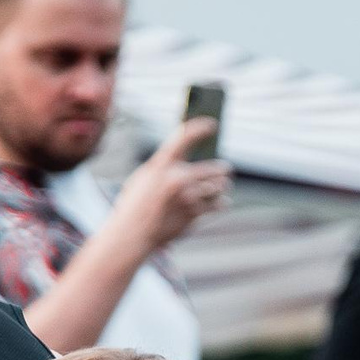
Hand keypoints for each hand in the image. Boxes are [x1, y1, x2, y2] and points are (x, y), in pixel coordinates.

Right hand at [106, 119, 231, 254]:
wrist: (132, 233)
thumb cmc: (136, 204)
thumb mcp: (144, 177)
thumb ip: (165, 164)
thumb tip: (185, 153)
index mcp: (161, 165)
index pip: (185, 136)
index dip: (200, 128)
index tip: (212, 125)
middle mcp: (176, 178)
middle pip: (214, 168)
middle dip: (222, 170)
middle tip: (227, 170)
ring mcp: (187, 197)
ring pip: (218, 187)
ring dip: (221, 187)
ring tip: (223, 186)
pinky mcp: (193, 214)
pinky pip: (217, 205)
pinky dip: (220, 203)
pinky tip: (222, 202)